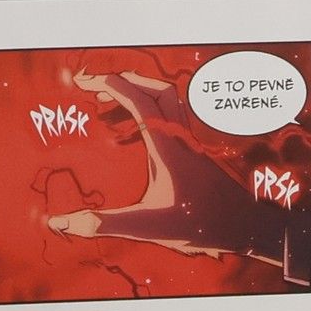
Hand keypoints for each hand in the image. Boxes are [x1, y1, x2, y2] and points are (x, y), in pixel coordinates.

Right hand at [46, 70, 246, 260]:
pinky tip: (136, 139)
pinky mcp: (198, 154)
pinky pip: (173, 121)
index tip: (85, 83)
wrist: (248, 228)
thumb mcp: (149, 226)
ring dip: (139, 96)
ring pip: (168, 102)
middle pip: (157, 89)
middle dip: (125, 81)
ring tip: (109, 112)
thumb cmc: (204, 226)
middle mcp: (182, 138)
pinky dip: (151, 116)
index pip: (138, 100)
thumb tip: (62, 223)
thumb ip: (105, 223)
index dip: (110, 85)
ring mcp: (192, 144)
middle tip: (96, 90)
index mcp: (167, 146)